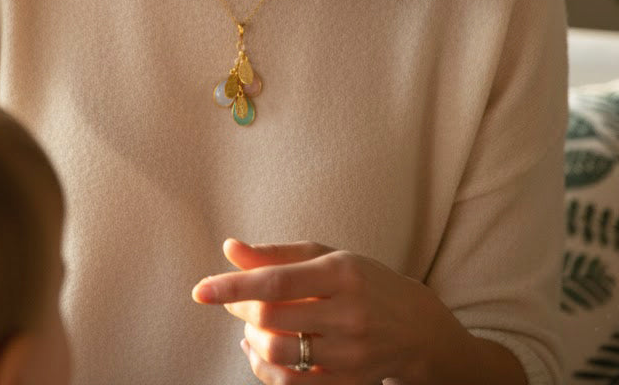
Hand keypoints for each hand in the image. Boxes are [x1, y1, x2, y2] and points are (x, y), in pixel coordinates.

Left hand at [191, 238, 462, 383]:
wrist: (418, 327)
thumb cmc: (364, 281)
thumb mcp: (326, 257)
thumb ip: (276, 254)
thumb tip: (229, 248)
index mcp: (341, 273)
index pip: (276, 281)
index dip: (234, 286)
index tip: (200, 290)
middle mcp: (349, 313)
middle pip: (273, 318)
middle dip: (240, 310)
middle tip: (230, 301)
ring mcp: (351, 354)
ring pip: (280, 354)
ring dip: (251, 341)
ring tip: (249, 328)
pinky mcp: (350, 383)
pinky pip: (294, 384)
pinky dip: (266, 370)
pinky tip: (260, 352)